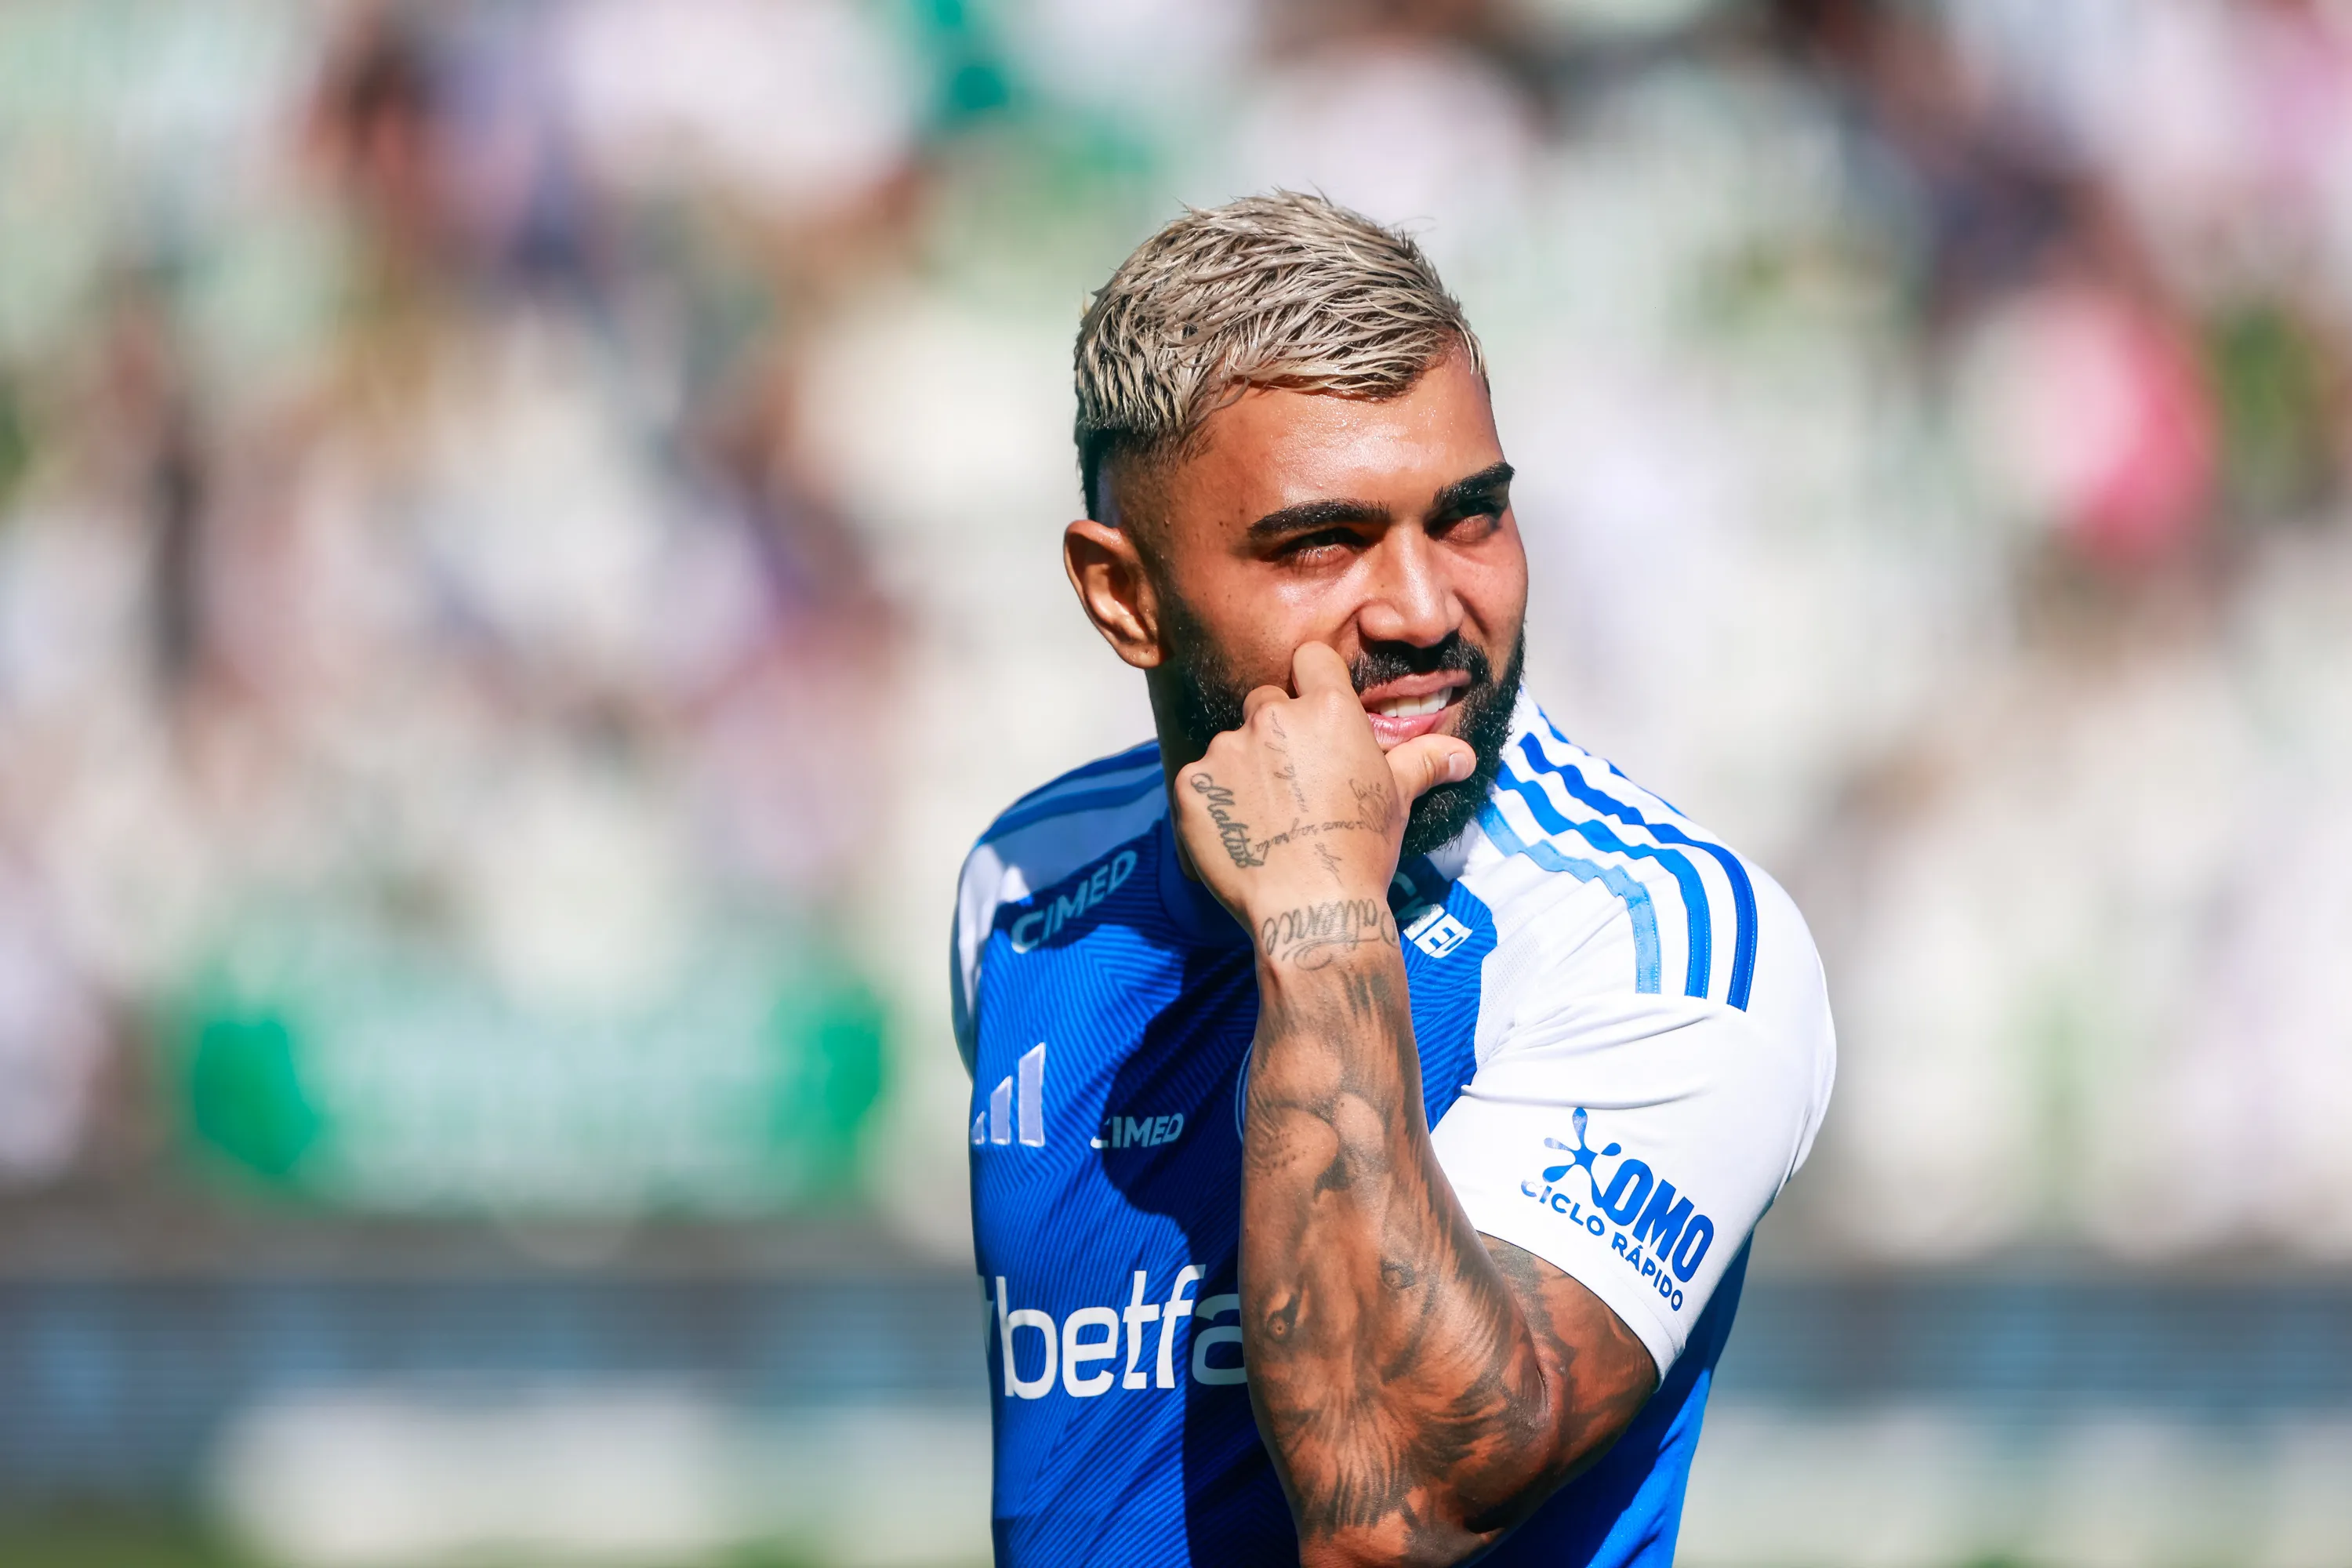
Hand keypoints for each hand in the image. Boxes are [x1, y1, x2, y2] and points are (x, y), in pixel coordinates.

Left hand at [1172, 643, 1474, 952]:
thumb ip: (1424, 762)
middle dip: (1276, 732)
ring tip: (1267, 819)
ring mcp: (1226, 749)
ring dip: (1243, 769)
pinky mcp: (1191, 785)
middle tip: (1294, 783)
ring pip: (1231, 743)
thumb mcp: (1397, 800)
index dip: (1312, 682)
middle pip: (1266, 701)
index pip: (1311, 659)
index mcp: (1327, 710)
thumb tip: (1465, 754)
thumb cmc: (1361, 850)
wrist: (1312, 910)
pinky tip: (1238, 834)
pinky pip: (1199, 781)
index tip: (1315, 714)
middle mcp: (1273, 717)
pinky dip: (1213, 802)